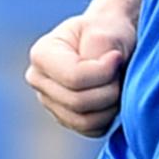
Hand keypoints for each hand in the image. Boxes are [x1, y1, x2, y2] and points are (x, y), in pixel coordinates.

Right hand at [25, 0, 138, 136]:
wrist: (111, 42)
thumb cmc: (107, 30)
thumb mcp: (105, 29)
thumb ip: (102, 47)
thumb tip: (107, 69)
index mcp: (41, 54)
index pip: (74, 78)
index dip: (104, 73)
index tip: (117, 56)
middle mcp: (39, 81)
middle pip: (78, 102)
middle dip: (109, 90)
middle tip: (120, 73)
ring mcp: (50, 102)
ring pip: (84, 121)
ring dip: (111, 106)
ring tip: (118, 85)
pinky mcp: (66, 119)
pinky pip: (91, 130)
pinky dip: (108, 118)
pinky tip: (113, 98)